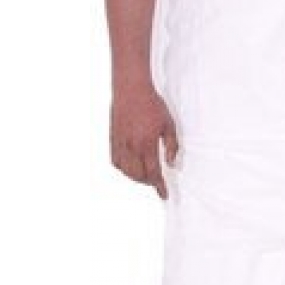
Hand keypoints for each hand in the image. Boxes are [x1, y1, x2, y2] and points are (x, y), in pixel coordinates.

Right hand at [109, 82, 179, 199]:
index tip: (164, 194)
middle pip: (139, 175)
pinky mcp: (113, 139)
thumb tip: (171, 163)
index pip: (153, 172)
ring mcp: (120, 144)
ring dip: (136, 178)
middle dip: (149, 182)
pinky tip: (130, 167)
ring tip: (145, 176)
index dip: (159, 186)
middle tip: (156, 181)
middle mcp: (131, 147)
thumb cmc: (151, 105)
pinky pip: (116, 162)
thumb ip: (171, 145)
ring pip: (126, 171)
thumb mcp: (169, 124)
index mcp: (146, 144)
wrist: (131, 90)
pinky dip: (123, 169)